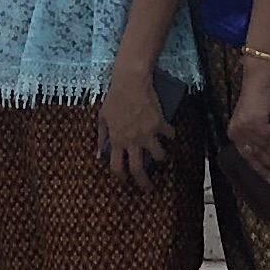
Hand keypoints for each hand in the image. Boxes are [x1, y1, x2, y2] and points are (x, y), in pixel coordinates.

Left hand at [98, 60, 170, 184]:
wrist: (131, 82)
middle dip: (144, 182)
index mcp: (117, 140)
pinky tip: (169, 134)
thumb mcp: (102, 118)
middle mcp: (132, 140)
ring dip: (161, 158)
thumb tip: (99, 155)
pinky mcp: (160, 123)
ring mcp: (147, 133)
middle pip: (139, 169)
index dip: (122, 177)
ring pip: (159, 156)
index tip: (125, 180)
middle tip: (148, 188)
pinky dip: (171, 136)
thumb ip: (101, 138)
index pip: (117, 167)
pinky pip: (169, 135)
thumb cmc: (114, 98)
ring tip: (162, 157)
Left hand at [225, 69, 269, 183]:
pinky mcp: (255, 122)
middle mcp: (237, 132)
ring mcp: (245, 128)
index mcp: (234, 134)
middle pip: (256, 154)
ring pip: (264, 147)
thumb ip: (257, 136)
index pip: (247, 156)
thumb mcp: (254, 121)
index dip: (259, 168)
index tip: (269, 179)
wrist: (258, 81)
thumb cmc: (258, 99)